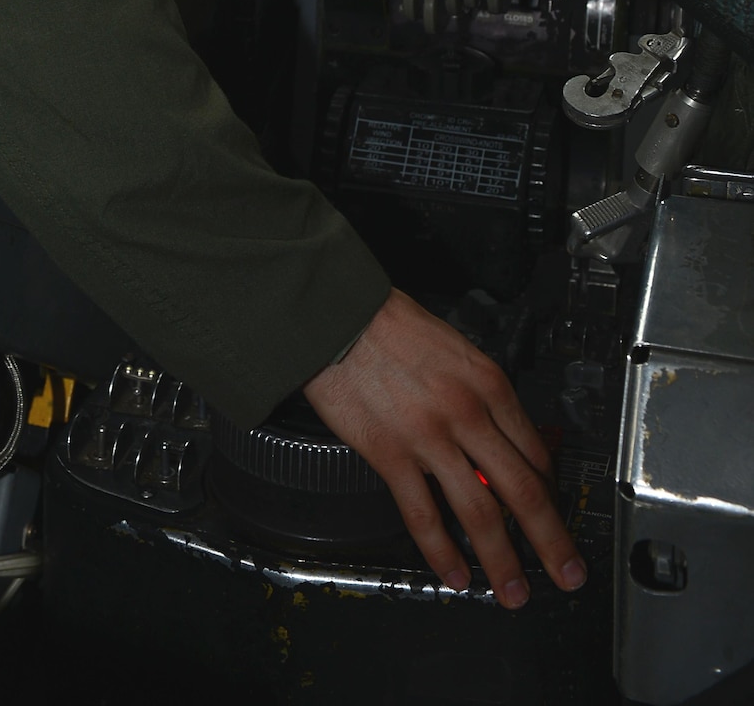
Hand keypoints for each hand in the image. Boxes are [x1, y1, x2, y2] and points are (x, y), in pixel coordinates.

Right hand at [303, 289, 585, 609]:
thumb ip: (480, 393)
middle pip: (523, 491)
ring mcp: (430, 438)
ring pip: (480, 513)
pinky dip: (441, 552)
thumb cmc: (393, 325)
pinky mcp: (390, 454)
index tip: (556, 515)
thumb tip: (498, 437)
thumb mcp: (456, 349)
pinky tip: (454, 574)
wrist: (339, 315)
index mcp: (489, 383)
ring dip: (503, 561)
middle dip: (552, 542)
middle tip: (568, 573)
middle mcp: (468, 413)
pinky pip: (423, 515)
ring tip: (514, 592)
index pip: (536, 452)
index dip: (552, 494)